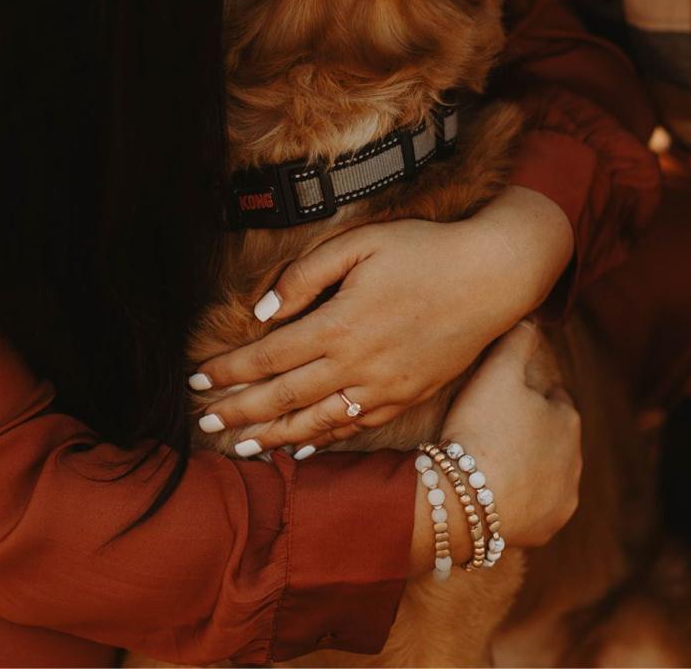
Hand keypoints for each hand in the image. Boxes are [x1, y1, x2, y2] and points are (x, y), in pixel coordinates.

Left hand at [193, 186, 572, 455]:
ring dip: (271, 436)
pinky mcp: (407, 397)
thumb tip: (263, 312)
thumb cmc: (424, 250)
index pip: (268, 357)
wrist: (493, 276)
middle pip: (283, 397)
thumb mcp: (360, 243)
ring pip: (315, 422)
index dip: (228, 372)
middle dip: (237, 413)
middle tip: (202, 425)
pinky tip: (299, 447)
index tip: (196, 381)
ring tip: (237, 447)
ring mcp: (384, 387)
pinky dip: (321, 440)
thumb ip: (306, 276)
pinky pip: (354, 427)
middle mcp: (357, 364)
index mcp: (339, 324)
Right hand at [441, 320, 580, 549]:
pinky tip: (495, 493)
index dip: (524, 396)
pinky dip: (519, 501)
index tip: (498, 400)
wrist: (464, 500)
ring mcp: (563, 499)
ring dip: (527, 467)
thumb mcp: (498, 371)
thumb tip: (532, 316)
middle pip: (551, 438)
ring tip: (491, 463)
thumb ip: (518, 338)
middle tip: (491, 431)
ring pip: (546, 474)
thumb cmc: (481, 430)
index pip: (552, 398)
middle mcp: (576, 461)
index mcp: (569, 419)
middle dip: (530, 433)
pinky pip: (534, 509)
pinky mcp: (546, 529)